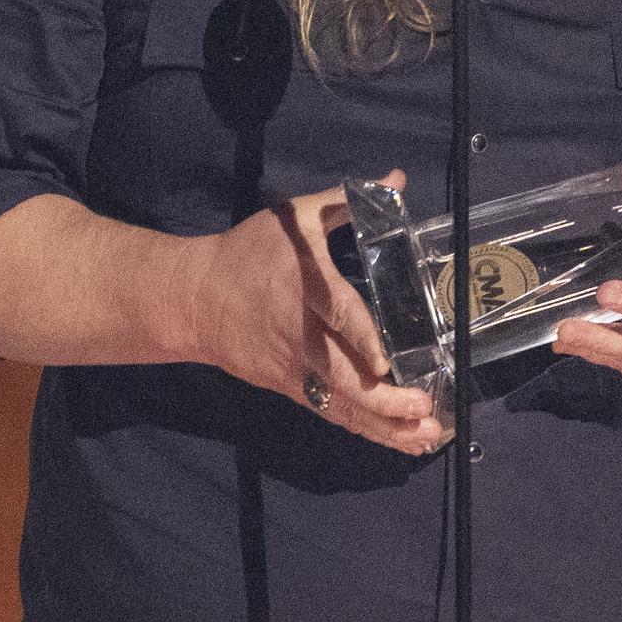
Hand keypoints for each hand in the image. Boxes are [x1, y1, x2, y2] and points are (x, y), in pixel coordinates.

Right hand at [187, 170, 443, 454]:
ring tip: (427, 437)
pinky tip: (403, 440)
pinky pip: (334, 414)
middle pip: (343, 375)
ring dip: (385, 426)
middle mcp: (301, 335)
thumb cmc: (249, 253)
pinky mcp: (291, 389)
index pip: (335, 314)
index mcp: (302, 286)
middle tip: (426, 409)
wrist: (193, 299)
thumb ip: (348, 201)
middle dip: (385, 400)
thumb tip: (397, 180)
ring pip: (342, 404)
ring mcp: (295, 369)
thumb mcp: (293, 216)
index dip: (361, 339)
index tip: (386, 362)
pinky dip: (368, 430)